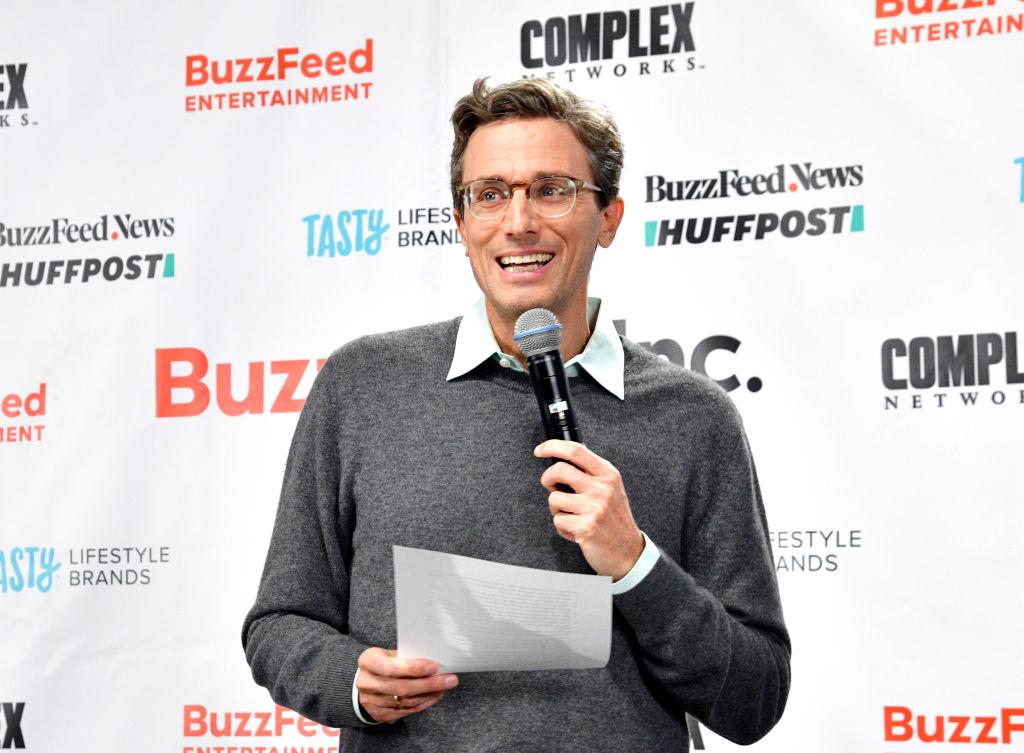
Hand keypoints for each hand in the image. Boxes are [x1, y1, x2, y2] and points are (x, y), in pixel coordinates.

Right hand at [355, 647, 457, 723]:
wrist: (364, 682)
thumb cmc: (382, 663)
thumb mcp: (388, 653)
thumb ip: (405, 656)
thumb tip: (434, 658)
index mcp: (368, 662)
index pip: (390, 667)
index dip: (413, 668)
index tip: (434, 666)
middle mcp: (366, 683)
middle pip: (401, 687)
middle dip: (429, 684)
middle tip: (450, 679)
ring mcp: (372, 702)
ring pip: (406, 701)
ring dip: (430, 694)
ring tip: (445, 686)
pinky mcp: (380, 715)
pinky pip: (406, 711)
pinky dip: (424, 703)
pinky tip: (435, 695)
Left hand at [534, 440, 644, 580]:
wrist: (628, 551)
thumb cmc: (615, 519)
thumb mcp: (611, 488)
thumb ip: (591, 472)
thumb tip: (565, 456)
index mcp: (608, 474)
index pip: (576, 451)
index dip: (552, 447)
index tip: (540, 450)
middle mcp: (603, 488)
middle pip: (559, 470)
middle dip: (547, 479)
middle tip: (552, 487)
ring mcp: (595, 508)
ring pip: (554, 498)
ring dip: (557, 509)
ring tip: (573, 515)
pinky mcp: (586, 527)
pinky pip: (558, 520)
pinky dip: (563, 527)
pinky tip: (577, 530)